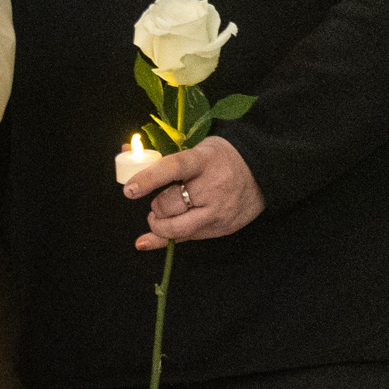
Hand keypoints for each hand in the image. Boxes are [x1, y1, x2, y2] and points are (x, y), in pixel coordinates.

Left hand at [123, 134, 265, 249]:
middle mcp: (213, 187)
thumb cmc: (220, 159)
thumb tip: (126, 149)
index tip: (129, 190)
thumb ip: (163, 156)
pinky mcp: (222, 228)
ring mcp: (219, 211)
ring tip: (160, 215)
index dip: (148, 179)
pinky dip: (166, 238)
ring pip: (176, 227)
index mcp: (203, 160)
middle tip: (158, 201)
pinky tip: (150, 239)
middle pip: (169, 204)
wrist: (262, 172)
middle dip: (156, 206)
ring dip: (159, 224)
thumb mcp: (196, 150)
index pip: (172, 169)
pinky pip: (187, 238)